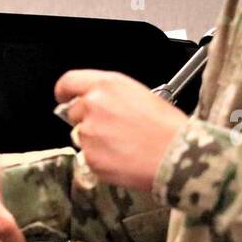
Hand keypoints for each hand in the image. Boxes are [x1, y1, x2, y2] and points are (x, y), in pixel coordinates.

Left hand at [54, 69, 187, 190]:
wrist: (177, 156)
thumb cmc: (168, 126)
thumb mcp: (140, 94)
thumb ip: (111, 95)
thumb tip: (97, 101)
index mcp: (106, 85)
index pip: (69, 82)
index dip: (64, 91)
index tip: (63, 97)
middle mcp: (92, 105)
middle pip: (74, 111)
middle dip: (87, 120)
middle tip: (112, 129)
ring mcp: (89, 132)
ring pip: (82, 136)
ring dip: (96, 141)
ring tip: (124, 145)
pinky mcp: (91, 157)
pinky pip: (89, 157)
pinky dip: (102, 160)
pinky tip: (123, 158)